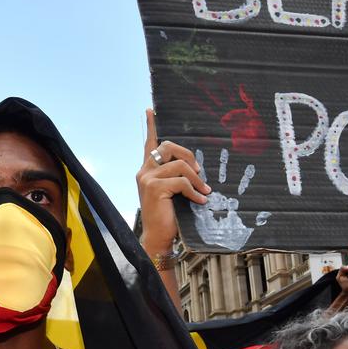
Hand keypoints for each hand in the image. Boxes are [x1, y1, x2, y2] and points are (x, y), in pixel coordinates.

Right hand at [137, 109, 208, 254]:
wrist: (158, 238)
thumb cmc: (168, 217)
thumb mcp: (172, 192)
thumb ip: (176, 177)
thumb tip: (195, 168)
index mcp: (147, 170)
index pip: (149, 144)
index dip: (151, 126)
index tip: (150, 110)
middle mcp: (144, 171)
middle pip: (169, 147)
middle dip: (189, 156)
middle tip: (199, 173)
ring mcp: (147, 178)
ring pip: (179, 166)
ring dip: (196, 179)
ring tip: (203, 192)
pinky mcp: (154, 187)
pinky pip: (181, 181)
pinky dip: (194, 191)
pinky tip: (199, 201)